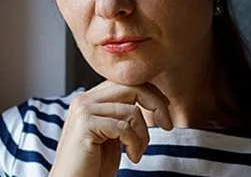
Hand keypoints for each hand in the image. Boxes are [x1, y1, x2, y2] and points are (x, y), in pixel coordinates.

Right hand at [50, 82, 174, 176]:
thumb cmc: (93, 166)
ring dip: (143, 135)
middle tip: (167, 125)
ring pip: (131, 110)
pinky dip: (134, 144)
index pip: (126, 83)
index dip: (151, 94)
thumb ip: (123, 114)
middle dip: (156, 104)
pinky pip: (124, 127)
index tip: (165, 112)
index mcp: (90, 99)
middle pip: (132, 87)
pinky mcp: (85, 124)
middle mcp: (84, 99)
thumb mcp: (113, 135)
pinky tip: (132, 157)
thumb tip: (151, 97)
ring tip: (137, 153)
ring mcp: (83, 110)